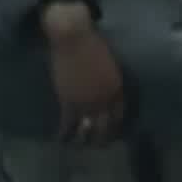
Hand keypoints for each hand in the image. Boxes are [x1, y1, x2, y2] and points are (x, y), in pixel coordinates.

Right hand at [42, 1, 124, 144]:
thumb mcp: (109, 63)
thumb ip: (110, 79)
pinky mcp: (68, 101)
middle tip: (99, 144)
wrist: (73, 36)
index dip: (116, 125)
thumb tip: (107, 90)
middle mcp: (104, 99)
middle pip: (106, 126)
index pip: (119, 114)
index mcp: (117, 87)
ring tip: (80, 145)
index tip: (113, 132)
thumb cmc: (92, 42)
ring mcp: (86, 102)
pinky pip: (67, 124)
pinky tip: (61, 139)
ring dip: (84, 139)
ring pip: (87, 129)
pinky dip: (64, 134)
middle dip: (103, 138)